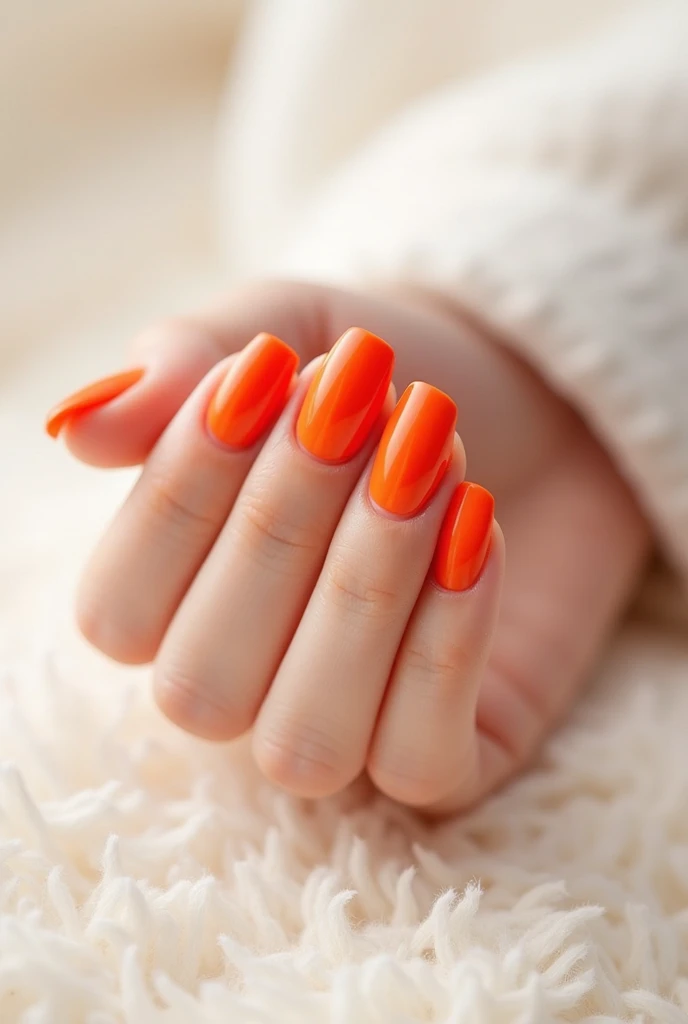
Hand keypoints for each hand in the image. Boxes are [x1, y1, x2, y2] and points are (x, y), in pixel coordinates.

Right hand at [47, 281, 649, 813]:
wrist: (532, 400)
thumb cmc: (383, 379)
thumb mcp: (281, 334)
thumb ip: (182, 368)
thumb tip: (75, 428)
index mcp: (172, 603)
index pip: (117, 611)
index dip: (180, 494)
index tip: (265, 370)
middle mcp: (241, 688)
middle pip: (205, 683)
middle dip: (283, 527)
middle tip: (358, 397)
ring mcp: (341, 734)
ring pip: (303, 741)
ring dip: (363, 588)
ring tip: (427, 455)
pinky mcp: (447, 760)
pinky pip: (416, 759)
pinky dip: (446, 642)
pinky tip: (476, 528)